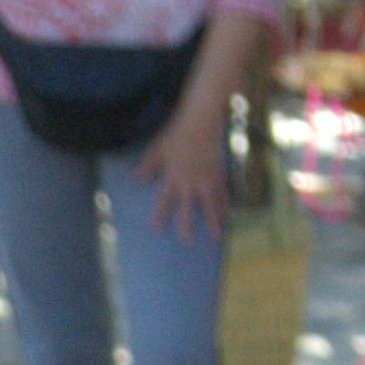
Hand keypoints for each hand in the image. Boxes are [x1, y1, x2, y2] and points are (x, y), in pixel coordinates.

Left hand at [138, 103, 234, 240]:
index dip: (159, 216)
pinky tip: (228, 215)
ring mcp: (207, 178)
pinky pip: (223, 192)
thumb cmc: (176, 135)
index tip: (156, 230)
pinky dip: (225, 204)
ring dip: (213, 222)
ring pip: (210, 204)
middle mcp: (191, 181)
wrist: (201, 122)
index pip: (164, 201)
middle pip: (188, 208)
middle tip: (186, 243)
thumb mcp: (156, 150)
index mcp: (173, 177)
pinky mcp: (219, 172)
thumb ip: (147, 167)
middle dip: (186, 226)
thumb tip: (137, 181)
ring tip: (217, 237)